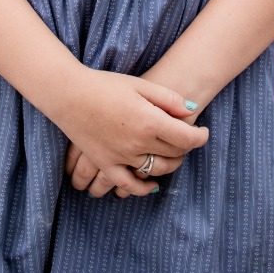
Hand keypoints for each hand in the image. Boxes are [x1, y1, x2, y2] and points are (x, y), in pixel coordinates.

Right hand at [57, 72, 205, 198]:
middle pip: (173, 153)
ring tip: (174, 155)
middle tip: (187, 137)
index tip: (204, 132)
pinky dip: (143, 188)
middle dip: (186, 146)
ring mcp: (122, 157)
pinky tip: (152, 186)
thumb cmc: (105, 84)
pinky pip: (129, 185)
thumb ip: (168, 99)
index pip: (186, 138)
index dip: (200, 136)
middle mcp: (138, 143)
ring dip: (171, 165)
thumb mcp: (140, 84)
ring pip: (156, 169)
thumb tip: (191, 111)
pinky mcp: (107, 164)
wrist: (69, 94)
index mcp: (149, 121)